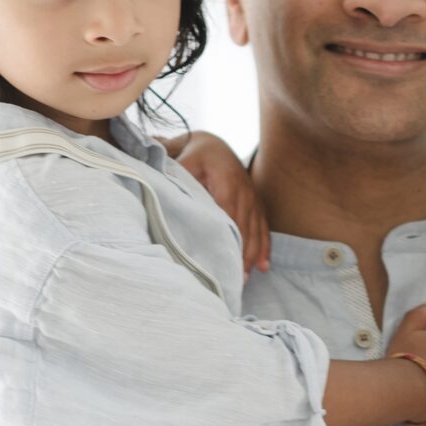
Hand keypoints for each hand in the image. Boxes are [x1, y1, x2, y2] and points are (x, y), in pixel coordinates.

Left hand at [169, 129, 270, 272]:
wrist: (215, 146)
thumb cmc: (195, 156)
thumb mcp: (184, 162)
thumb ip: (176, 178)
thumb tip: (161, 195)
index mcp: (227, 182)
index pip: (230, 214)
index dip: (230, 237)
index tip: (226, 259)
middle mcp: (244, 191)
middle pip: (245, 227)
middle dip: (242, 254)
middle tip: (235, 279)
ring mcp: (253, 199)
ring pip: (256, 231)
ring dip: (252, 256)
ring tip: (245, 278)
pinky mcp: (257, 204)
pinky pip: (264, 228)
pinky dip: (264, 248)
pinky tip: (263, 266)